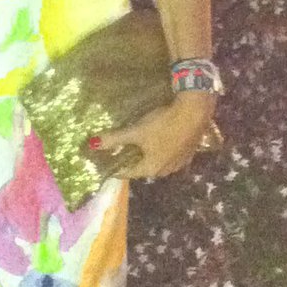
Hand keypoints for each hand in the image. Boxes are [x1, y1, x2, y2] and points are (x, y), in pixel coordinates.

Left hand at [91, 91, 217, 181]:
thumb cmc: (163, 124)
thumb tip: (91, 144)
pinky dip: (160, 150)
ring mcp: (178, 164)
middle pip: (142, 168)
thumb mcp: (136, 131)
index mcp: (150, 169)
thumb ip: (114, 139)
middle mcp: (165, 171)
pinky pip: (168, 155)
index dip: (114, 166)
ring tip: (137, 144)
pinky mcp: (188, 154)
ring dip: (146, 155)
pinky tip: (158, 139)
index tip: (104, 161)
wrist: (194, 113)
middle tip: (118, 150)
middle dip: (130, 160)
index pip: (126, 172)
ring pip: (156, 162)